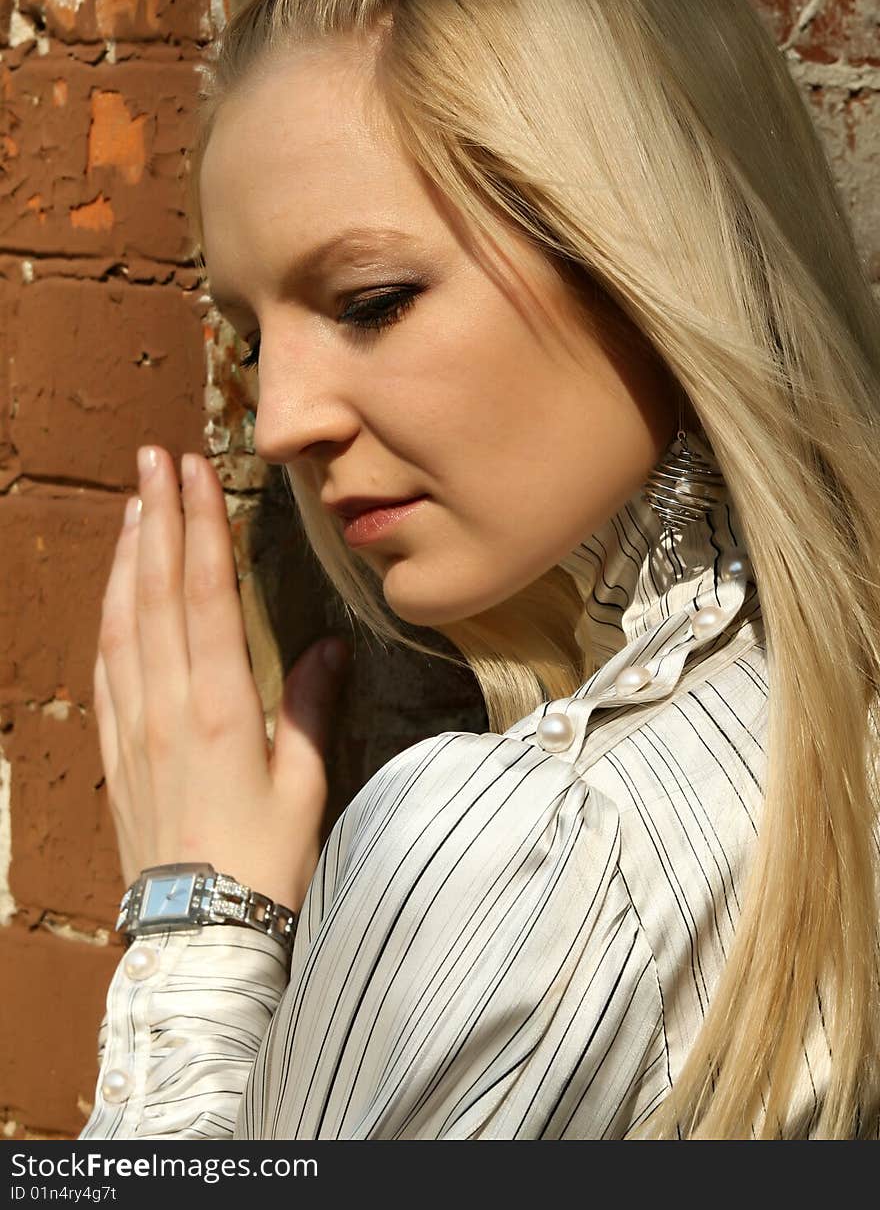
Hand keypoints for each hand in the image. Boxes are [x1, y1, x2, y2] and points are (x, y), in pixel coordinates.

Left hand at [92, 445, 350, 914]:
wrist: (198, 937)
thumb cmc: (265, 866)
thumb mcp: (305, 787)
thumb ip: (312, 709)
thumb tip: (331, 648)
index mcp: (223, 710)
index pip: (205, 596)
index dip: (200, 527)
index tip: (196, 472)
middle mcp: (169, 707)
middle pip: (156, 591)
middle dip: (156, 516)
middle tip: (153, 457)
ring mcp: (133, 726)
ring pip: (123, 620)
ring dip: (127, 555)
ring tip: (134, 501)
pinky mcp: (115, 750)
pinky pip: (104, 666)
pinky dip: (109, 614)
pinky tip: (115, 586)